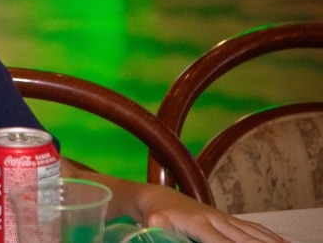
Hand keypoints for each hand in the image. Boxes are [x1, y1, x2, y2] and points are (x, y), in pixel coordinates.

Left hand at [142, 187, 286, 242]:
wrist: (159, 198)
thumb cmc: (157, 215)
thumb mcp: (155, 222)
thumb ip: (158, 226)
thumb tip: (153, 222)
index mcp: (199, 224)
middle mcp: (216, 219)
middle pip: (245, 239)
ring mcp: (224, 218)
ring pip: (253, 233)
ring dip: (271, 242)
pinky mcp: (228, 218)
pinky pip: (253, 228)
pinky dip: (268, 235)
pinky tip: (282, 242)